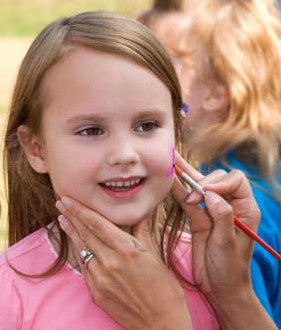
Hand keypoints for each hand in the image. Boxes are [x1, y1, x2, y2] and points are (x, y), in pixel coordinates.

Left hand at [55, 199, 191, 329]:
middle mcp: (110, 263)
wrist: (162, 324)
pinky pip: (84, 267)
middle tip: (61, 203)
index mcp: (127, 250)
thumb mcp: (156, 256)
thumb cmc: (165, 290)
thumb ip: (143, 232)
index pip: (98, 224)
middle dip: (72, 216)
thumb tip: (141, 213)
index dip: (82, 210)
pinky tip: (75, 244)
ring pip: (82, 250)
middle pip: (86, 234)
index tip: (69, 199)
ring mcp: (101, 279)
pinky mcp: (97, 293)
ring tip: (62, 219)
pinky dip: (79, 252)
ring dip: (72, 233)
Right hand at [172, 152, 274, 328]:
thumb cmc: (230, 268)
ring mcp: (211, 210)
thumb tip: (209, 192)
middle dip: (203, 183)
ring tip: (172, 162)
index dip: (221, 182)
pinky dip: (178, 190)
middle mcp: (229, 204)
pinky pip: (187, 200)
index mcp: (245, 208)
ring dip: (186, 176)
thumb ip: (222, 215)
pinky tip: (169, 179)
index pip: (236, 180)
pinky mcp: (197, 217)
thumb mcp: (228, 243)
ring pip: (199, 186)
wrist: (219, 287)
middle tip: (193, 198)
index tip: (206, 192)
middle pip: (216, 179)